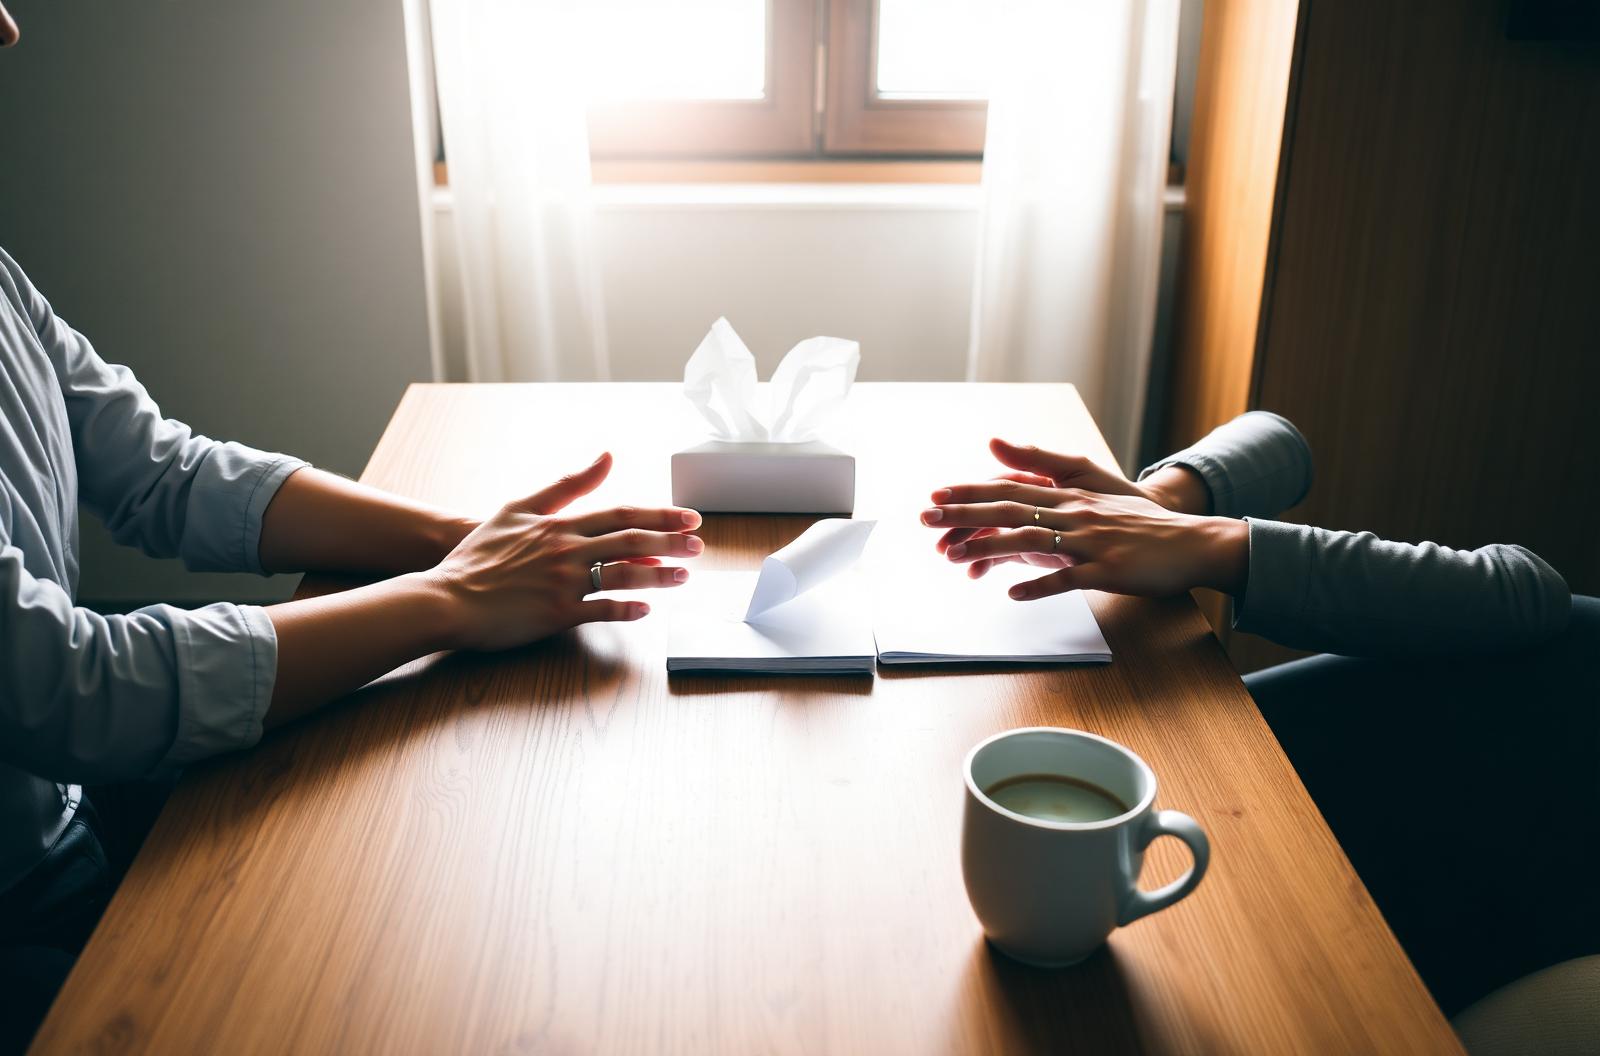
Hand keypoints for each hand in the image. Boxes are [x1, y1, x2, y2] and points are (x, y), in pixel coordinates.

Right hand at [428, 452, 702, 649]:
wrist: (446, 596)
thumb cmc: (479, 554)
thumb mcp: (518, 509)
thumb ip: (565, 485)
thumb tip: (607, 456)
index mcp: (559, 524)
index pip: (621, 514)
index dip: (659, 515)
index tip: (689, 517)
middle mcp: (566, 550)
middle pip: (631, 542)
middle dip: (671, 542)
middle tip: (699, 545)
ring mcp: (563, 583)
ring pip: (623, 575)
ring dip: (658, 576)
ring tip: (683, 577)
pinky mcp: (556, 614)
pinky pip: (600, 611)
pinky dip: (626, 610)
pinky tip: (646, 611)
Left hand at [921, 487, 1247, 599]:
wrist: (1191, 541)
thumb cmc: (1138, 520)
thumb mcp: (1095, 486)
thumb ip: (1048, 465)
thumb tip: (999, 446)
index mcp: (1070, 496)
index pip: (1011, 489)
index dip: (971, 492)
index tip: (936, 497)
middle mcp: (1076, 513)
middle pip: (1012, 509)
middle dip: (965, 514)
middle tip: (927, 519)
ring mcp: (1092, 541)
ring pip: (1033, 541)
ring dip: (991, 548)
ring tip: (955, 558)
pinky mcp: (1108, 570)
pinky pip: (1069, 579)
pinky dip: (1040, 585)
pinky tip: (1013, 593)